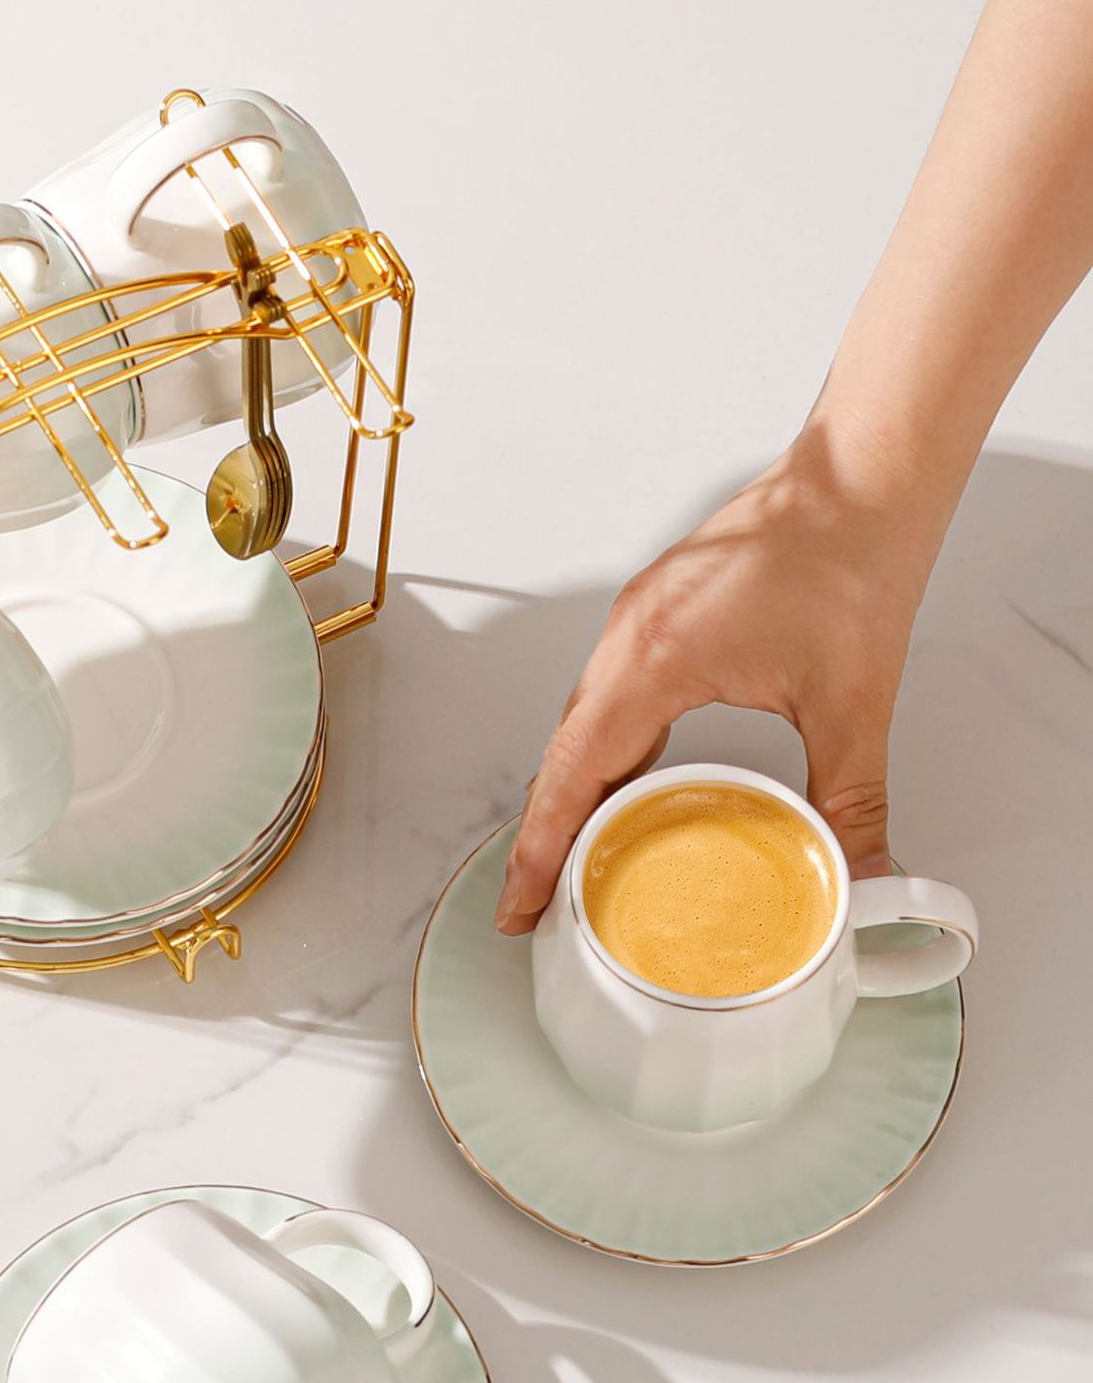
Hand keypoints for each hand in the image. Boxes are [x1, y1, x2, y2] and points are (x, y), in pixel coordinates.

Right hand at [494, 418, 947, 933]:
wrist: (861, 475)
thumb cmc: (849, 555)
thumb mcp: (853, 699)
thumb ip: (852, 798)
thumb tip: (859, 876)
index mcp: (655, 660)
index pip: (572, 776)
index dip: (539, 851)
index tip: (521, 904)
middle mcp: (627, 640)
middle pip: (561, 760)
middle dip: (544, 839)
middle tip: (539, 906)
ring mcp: (634, 625)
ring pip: (580, 730)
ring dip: (571, 797)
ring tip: (572, 862)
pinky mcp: (654, 619)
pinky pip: (606, 702)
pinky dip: (601, 756)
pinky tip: (622, 790)